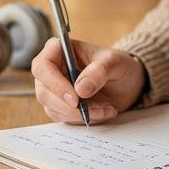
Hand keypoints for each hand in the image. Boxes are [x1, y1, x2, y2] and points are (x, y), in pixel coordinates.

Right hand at [31, 37, 146, 124]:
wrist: (126, 83)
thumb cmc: (118, 65)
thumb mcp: (115, 62)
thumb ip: (99, 72)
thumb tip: (80, 89)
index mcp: (58, 50)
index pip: (42, 66)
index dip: (55, 84)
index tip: (76, 98)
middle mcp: (51, 69)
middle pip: (44, 92)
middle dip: (69, 106)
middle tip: (93, 109)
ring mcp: (53, 89)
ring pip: (52, 108)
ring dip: (79, 114)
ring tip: (105, 108)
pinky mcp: (60, 106)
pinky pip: (63, 117)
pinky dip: (83, 118)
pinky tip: (102, 111)